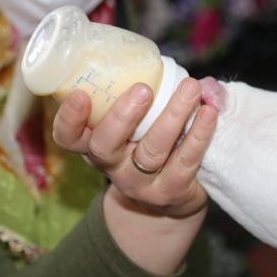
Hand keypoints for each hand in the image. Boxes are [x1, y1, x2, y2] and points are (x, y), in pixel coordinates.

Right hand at [53, 78, 217, 218]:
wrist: (171, 199)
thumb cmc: (151, 146)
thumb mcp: (137, 125)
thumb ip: (152, 96)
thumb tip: (188, 77)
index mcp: (94, 145)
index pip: (68, 138)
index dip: (68, 119)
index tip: (80, 94)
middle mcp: (112, 166)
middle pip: (105, 146)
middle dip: (122, 115)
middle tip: (143, 90)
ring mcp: (140, 183)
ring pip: (151, 151)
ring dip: (173, 116)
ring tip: (190, 89)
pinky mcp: (170, 191)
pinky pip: (185, 162)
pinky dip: (199, 136)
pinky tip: (208, 114)